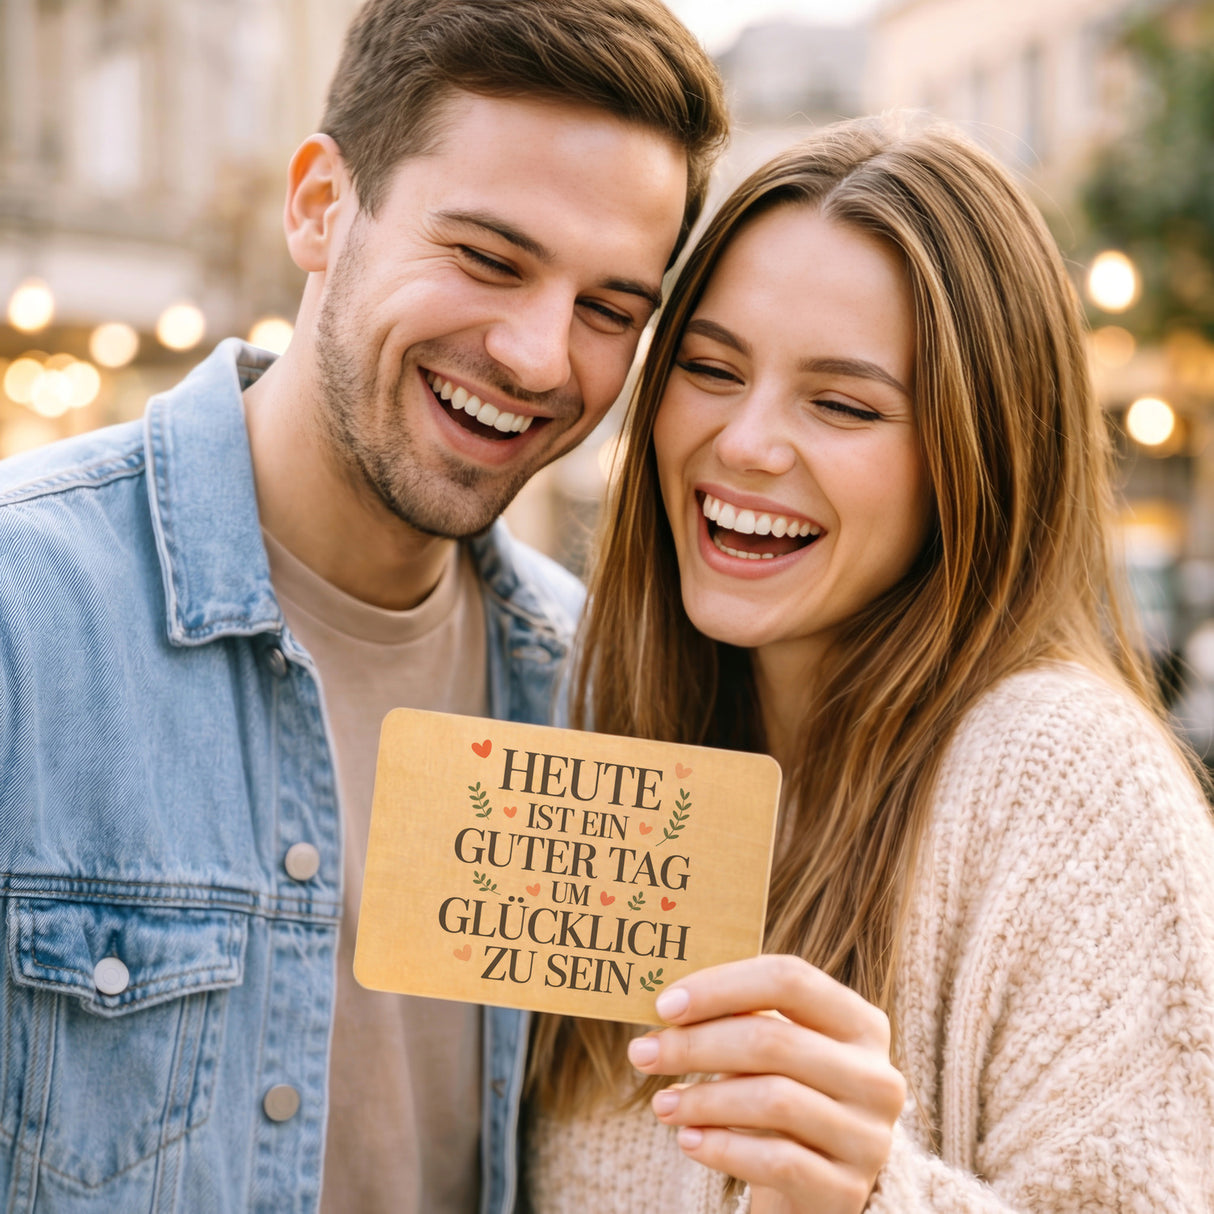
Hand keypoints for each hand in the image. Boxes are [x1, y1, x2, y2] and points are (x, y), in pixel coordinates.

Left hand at [626, 954, 904, 1213]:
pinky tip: (688, 1140)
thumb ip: (739, 1018)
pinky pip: (777, 1161)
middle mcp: (876, 1075)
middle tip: (643, 1053)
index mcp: (860, 1022)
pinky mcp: (846, 1189)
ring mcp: (868, 1136)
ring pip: (774, 1100)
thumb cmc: (783, 1095)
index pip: (789, 979)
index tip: (665, 1004)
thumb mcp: (775, 1051)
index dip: (721, 986)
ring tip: (661, 1103)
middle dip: (696, 1045)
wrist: (816, 1184)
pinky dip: (723, 1148)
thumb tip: (667, 1002)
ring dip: (703, 1099)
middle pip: (774, 1040)